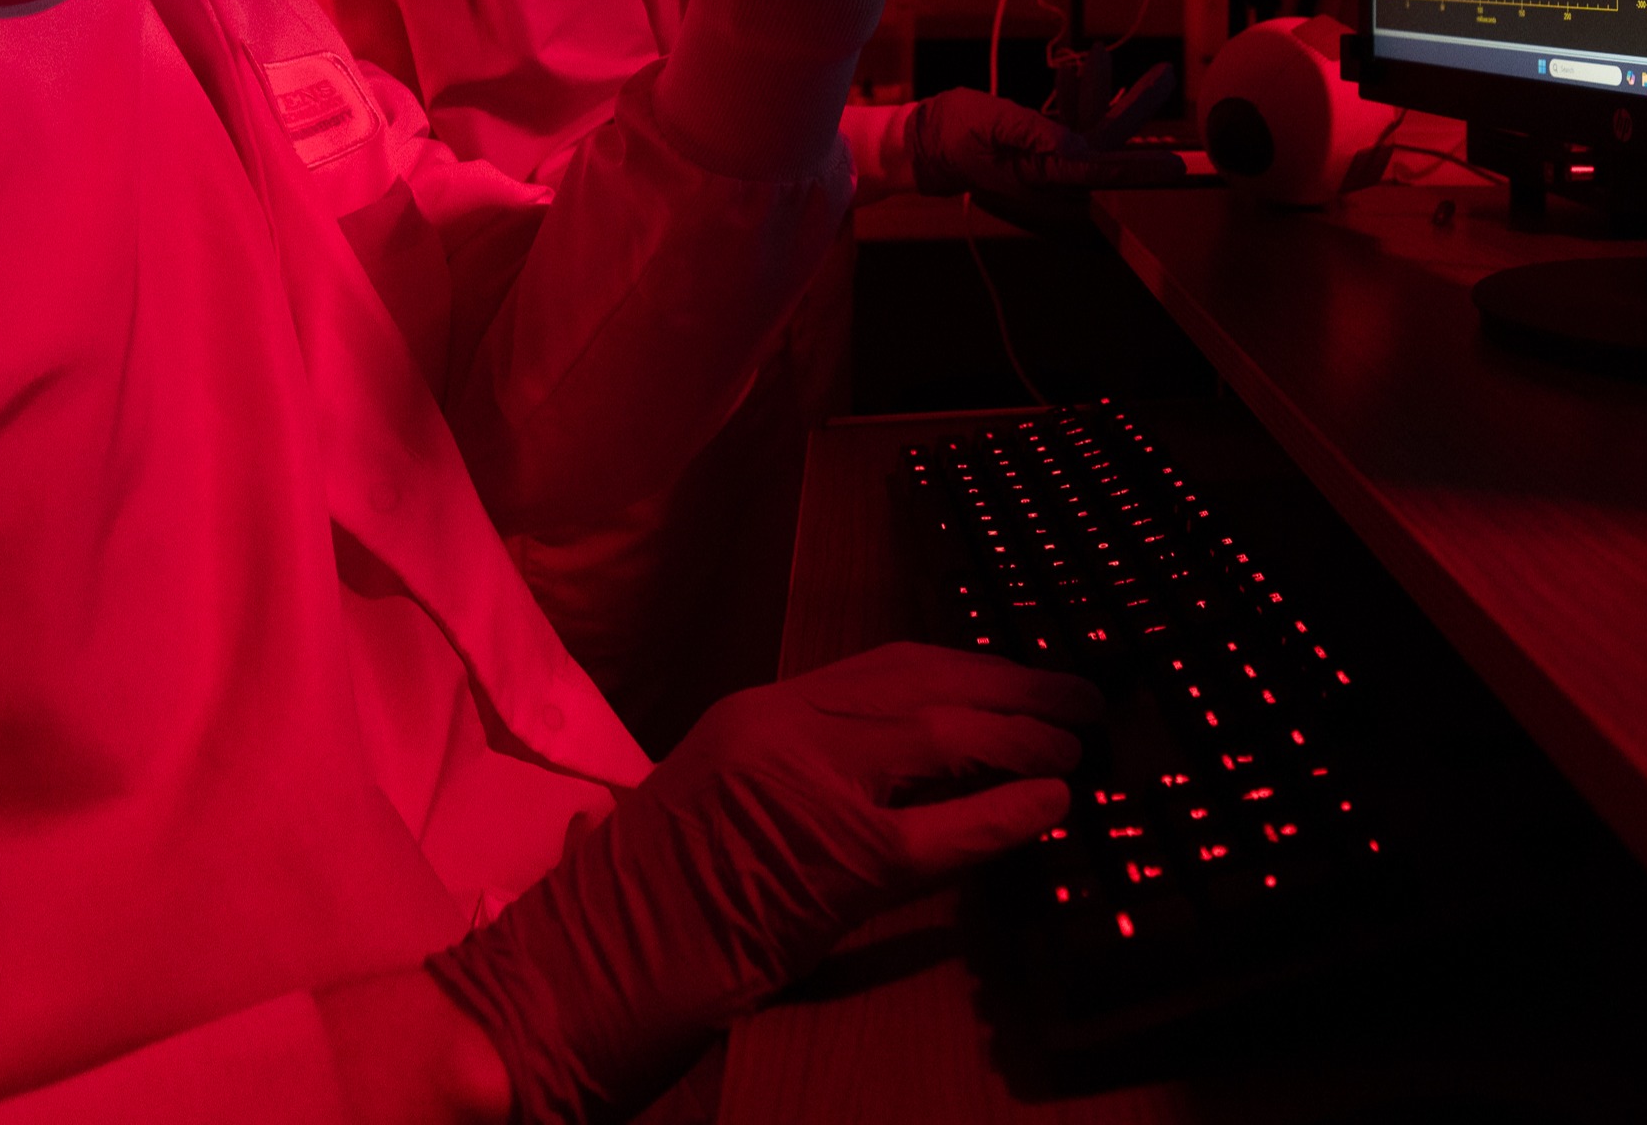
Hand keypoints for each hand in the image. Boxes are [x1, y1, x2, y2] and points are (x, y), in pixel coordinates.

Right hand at [428, 645, 1100, 1123]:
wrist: (568, 979)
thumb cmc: (633, 921)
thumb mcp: (714, 816)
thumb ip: (793, 789)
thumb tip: (900, 787)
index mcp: (751, 717)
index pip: (884, 668)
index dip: (966, 669)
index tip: (1020, 677)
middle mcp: (777, 730)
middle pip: (923, 681)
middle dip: (1011, 684)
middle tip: (1078, 697)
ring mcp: (803, 790)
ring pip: (941, 736)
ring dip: (1022, 736)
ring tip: (1076, 746)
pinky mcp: (829, 863)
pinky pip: (943, 831)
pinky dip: (1006, 813)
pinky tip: (1048, 807)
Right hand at [898, 85, 1187, 198]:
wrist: (925, 141)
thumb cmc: (954, 133)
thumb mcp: (993, 123)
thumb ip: (1037, 133)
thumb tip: (1079, 146)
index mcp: (1047, 176)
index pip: (1104, 171)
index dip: (1142, 168)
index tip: (1177, 166)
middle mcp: (1056, 175)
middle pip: (1110, 142)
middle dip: (1135, 106)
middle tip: (1166, 73)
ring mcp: (1052, 161)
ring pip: (1095, 125)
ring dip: (1101, 90)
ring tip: (1099, 52)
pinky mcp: (1045, 146)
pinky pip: (1074, 119)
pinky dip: (1076, 93)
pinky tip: (1072, 67)